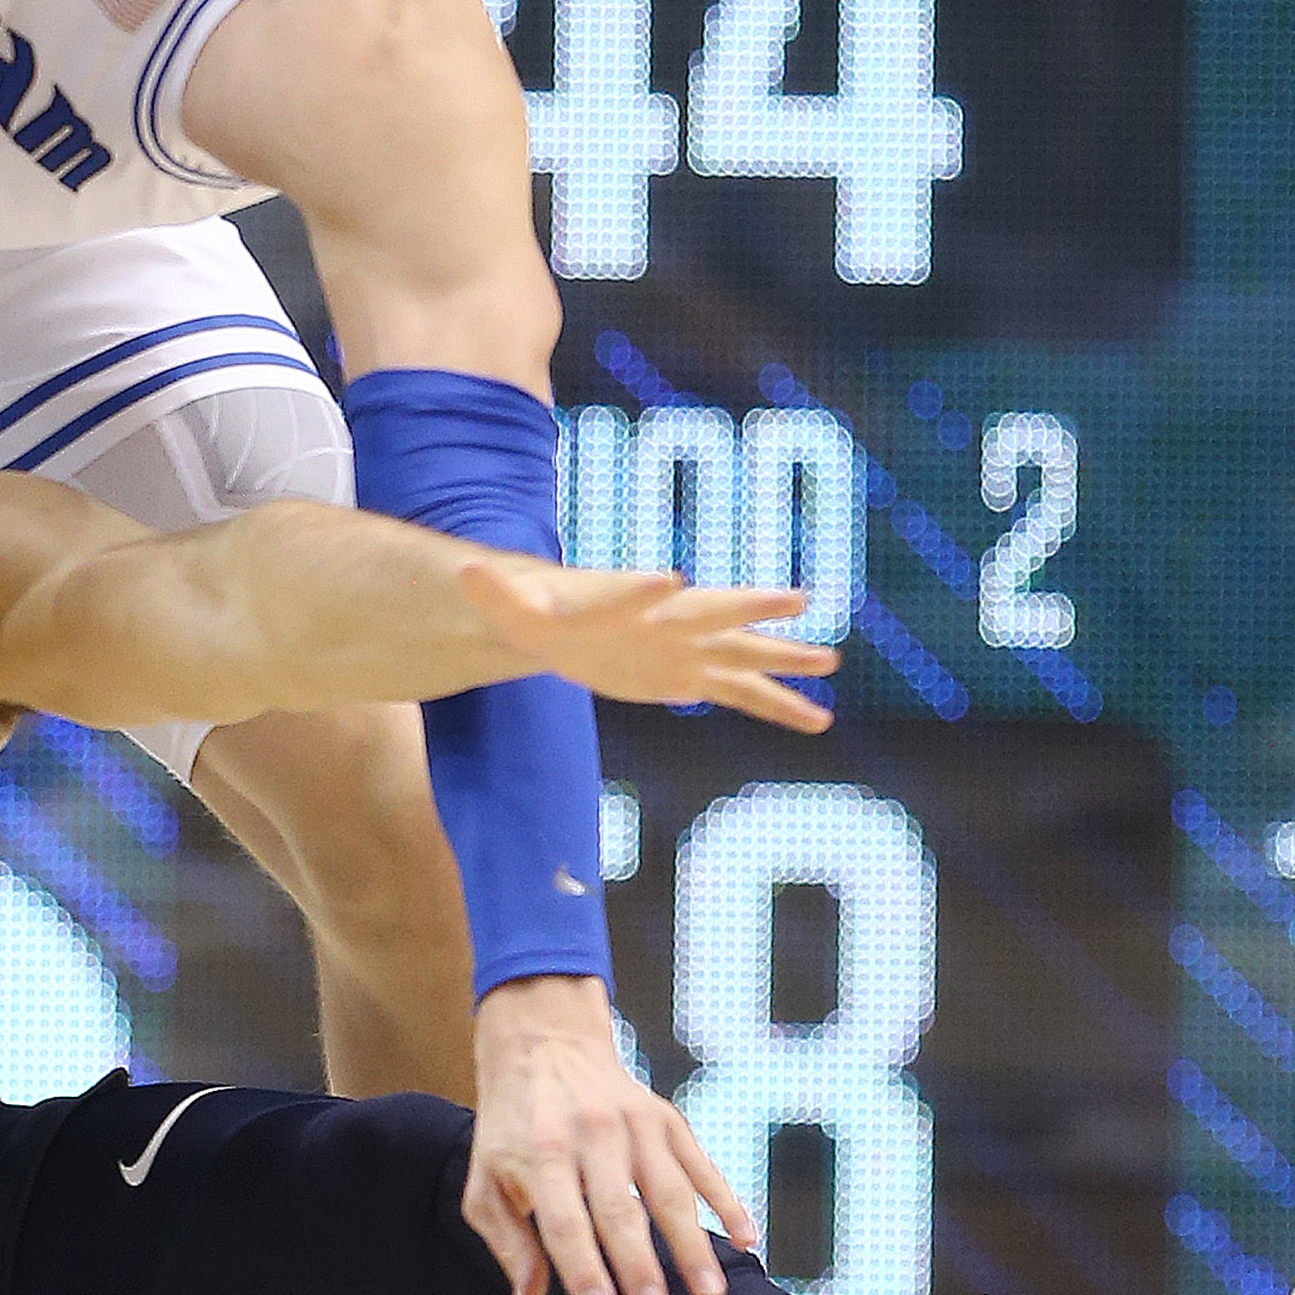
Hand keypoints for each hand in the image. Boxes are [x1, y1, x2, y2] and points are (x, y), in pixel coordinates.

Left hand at [457, 560, 835, 730]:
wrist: (560, 624)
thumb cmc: (536, 608)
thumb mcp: (511, 605)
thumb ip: (494, 590)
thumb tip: (464, 572)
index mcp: (623, 602)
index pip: (634, 592)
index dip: (646, 590)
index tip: (671, 579)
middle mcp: (667, 620)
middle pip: (713, 614)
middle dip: (750, 607)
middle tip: (796, 599)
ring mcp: (688, 649)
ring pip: (743, 656)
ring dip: (784, 661)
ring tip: (830, 662)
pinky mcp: (693, 676)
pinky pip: (744, 695)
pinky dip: (779, 708)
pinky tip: (818, 723)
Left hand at [462, 976, 756, 1294]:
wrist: (543, 1044)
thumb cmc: (511, 1128)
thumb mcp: (486, 1181)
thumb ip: (508, 1245)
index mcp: (540, 1153)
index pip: (564, 1219)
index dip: (582, 1265)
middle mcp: (590, 1134)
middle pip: (619, 1207)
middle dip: (639, 1262)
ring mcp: (634, 1124)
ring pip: (669, 1190)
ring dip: (691, 1244)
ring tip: (709, 1293)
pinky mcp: (665, 1119)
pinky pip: (702, 1164)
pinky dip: (727, 1201)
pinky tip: (746, 1239)